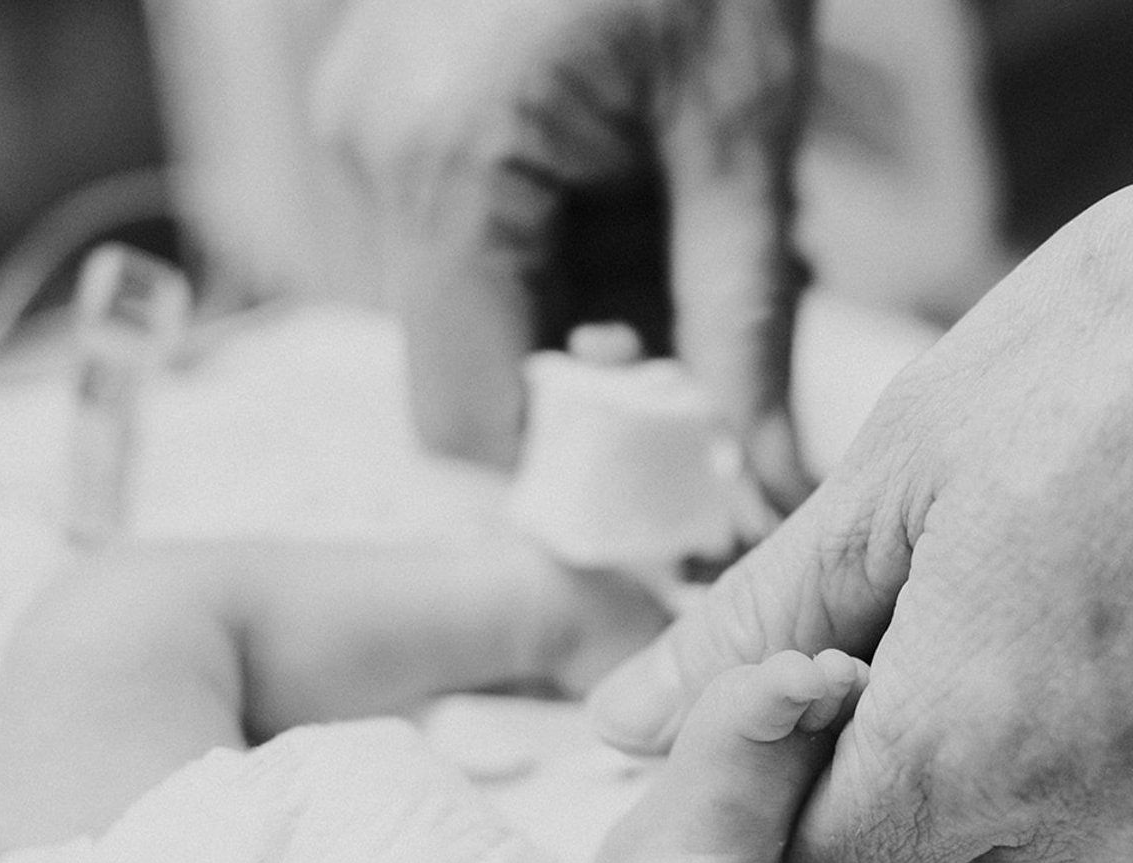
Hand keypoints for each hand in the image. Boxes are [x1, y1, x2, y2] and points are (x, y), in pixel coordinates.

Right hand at [313, 0, 814, 513]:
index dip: (571, 476)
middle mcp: (375, 150)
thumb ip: (746, 331)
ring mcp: (370, 121)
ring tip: (686, 232)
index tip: (677, 478)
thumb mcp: (743, 146)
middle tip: (712, 339)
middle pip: (468, 368)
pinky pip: (465, 240)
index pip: (467, 419)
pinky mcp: (392, 104)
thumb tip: (762, 488)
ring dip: (584, 316)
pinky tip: (638, 194)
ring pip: (470, 308)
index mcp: (450, 162)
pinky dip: (558, 255)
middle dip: (595, 385)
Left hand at [585, 78, 1132, 862]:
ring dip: (1088, 742)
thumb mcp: (914, 457)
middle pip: (970, 852)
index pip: (838, 861)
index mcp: (975, 740)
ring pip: (1103, 834)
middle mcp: (1118, 823)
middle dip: (954, 745)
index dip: (828, 771)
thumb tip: (630, 720)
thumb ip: (764, 622)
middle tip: (1013, 585)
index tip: (864, 675)